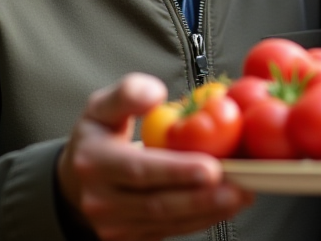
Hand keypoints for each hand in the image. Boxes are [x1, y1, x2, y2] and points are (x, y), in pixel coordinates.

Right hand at [57, 73, 253, 240]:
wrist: (77, 180)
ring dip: (210, 210)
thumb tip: (156, 94)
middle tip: (241, 184)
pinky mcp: (132, 238)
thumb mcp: (102, 106)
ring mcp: (116, 224)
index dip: (177, 171)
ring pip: (169, 221)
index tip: (211, 167)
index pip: (139, 170)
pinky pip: (172, 230)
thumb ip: (128, 93)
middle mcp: (102, 200)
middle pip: (158, 203)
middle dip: (203, 196)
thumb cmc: (97, 136)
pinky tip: (227, 204)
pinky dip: (203, 219)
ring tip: (243, 192)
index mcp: (95, 162)